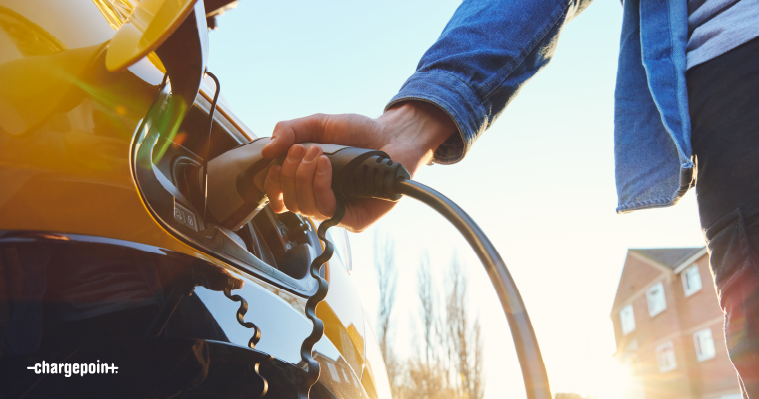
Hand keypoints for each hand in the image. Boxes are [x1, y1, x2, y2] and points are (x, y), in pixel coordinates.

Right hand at [261, 101, 456, 231]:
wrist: (392, 134)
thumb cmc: (358, 132)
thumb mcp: (318, 124)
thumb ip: (290, 130)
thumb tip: (266, 152)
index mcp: (307, 183)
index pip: (279, 198)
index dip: (271, 185)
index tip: (274, 164)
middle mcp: (320, 200)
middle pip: (288, 202)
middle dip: (290, 173)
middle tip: (304, 150)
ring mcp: (338, 212)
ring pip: (304, 208)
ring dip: (304, 177)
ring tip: (318, 153)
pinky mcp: (354, 220)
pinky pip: (327, 211)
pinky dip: (320, 186)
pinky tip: (326, 165)